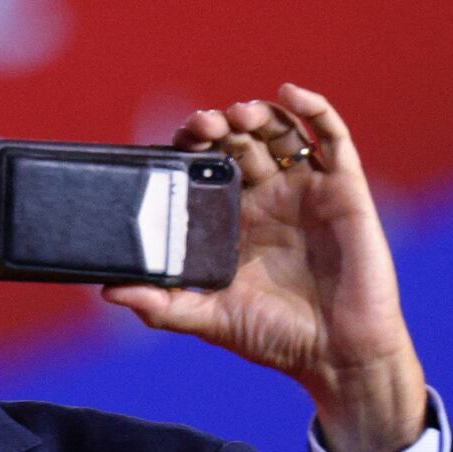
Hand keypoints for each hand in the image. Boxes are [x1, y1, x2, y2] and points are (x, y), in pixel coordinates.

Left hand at [102, 83, 426, 451]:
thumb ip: (161, 306)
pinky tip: (291, 95)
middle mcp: (269, 197)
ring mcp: (307, 189)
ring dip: (259, 113)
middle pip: (240, 140)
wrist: (338, 356)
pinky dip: (314, 109)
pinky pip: (332, 137)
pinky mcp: (344, 189)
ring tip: (240, 115)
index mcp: (234, 219)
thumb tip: (108, 290)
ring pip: (281, 131)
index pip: (207, 163)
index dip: (193, 143)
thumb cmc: (276, 338)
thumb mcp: (210, 319)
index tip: (180, 138)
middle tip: (206, 124)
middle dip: (221, 124)